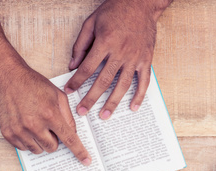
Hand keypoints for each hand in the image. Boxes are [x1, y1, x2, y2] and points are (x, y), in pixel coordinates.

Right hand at [0, 62, 91, 164]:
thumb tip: (73, 133)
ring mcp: (20, 131)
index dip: (79, 151)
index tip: (86, 161)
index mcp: (50, 114)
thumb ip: (68, 116)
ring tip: (35, 125)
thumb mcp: (57, 95)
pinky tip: (25, 126)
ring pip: (38, 150)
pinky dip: (27, 141)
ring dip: (40, 142)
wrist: (6, 76)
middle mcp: (34, 125)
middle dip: (53, 139)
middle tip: (47, 126)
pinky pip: (23, 148)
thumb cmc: (33, 83)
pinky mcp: (8, 133)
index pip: (69, 139)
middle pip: (52, 147)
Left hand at [65, 0, 170, 118]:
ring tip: (105, 115)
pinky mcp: (146, 59)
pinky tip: (133, 108)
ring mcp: (134, 57)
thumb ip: (81, 44)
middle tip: (83, 112)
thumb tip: (72, 65)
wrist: (141, 1)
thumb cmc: (115, 10)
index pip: (87, 68)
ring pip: (122, 85)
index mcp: (105, 42)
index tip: (69, 91)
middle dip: (91, 98)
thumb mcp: (92, 22)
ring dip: (113, 102)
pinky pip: (143, 81)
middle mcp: (120, 52)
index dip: (76, 81)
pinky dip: (139, 95)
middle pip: (103, 81)